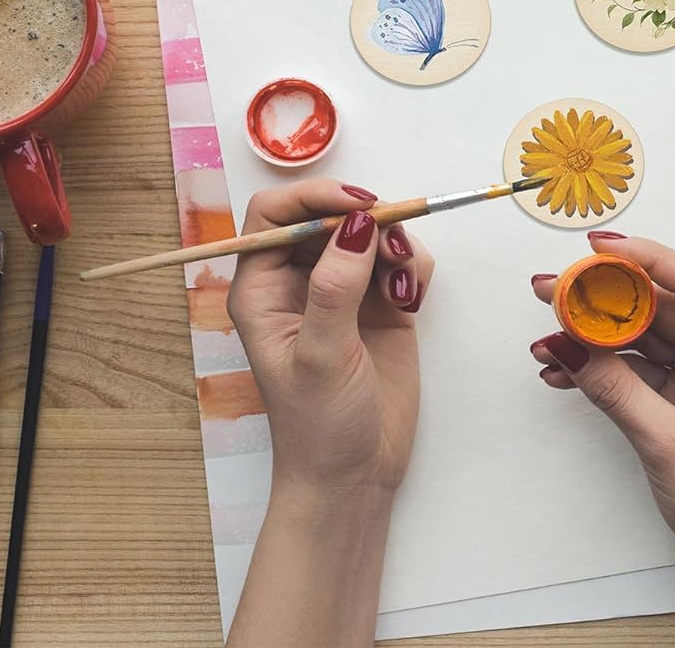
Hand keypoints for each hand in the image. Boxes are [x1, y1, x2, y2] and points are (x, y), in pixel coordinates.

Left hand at [227, 178, 433, 495]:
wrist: (353, 477)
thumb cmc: (317, 425)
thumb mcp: (321, 354)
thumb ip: (336, 286)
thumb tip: (359, 223)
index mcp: (261, 288)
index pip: (276, 214)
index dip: (315, 198)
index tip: (359, 206)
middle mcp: (298, 283)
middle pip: (331, 216)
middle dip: (367, 221)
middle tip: (395, 245)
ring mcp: (342, 293)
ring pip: (370, 234)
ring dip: (395, 245)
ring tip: (404, 285)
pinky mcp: (380, 307)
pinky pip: (400, 262)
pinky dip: (413, 268)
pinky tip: (412, 301)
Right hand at [528, 233, 674, 647]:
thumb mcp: (664, 443)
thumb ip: (614, 389)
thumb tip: (568, 346)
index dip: (649, 259)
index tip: (601, 248)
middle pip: (665, 310)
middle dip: (606, 300)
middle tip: (551, 289)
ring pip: (648, 341)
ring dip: (598, 339)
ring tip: (546, 335)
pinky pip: (645, 373)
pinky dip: (608, 371)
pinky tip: (565, 371)